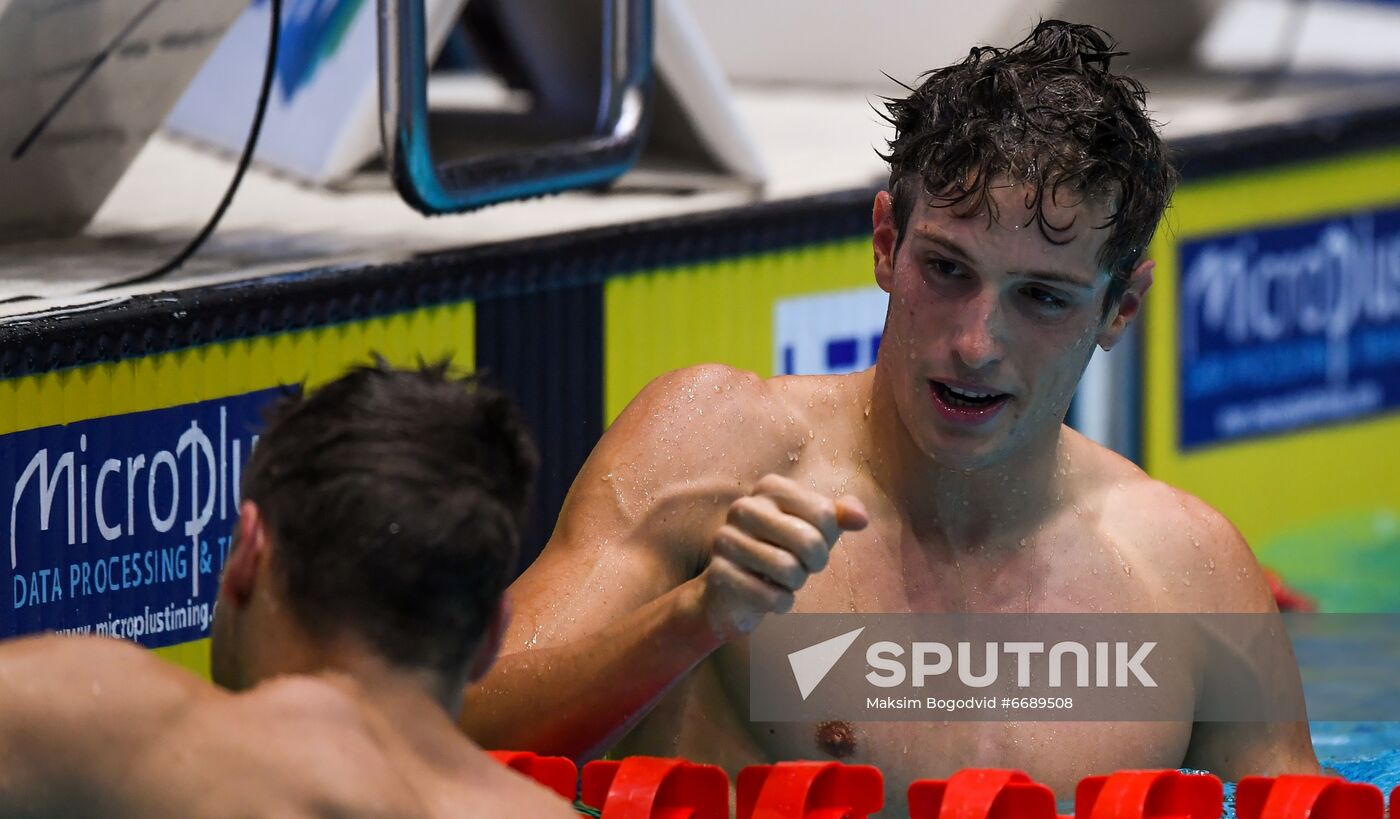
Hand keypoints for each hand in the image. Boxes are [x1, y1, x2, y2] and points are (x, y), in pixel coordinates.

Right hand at [693, 474, 867, 641]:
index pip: (825, 513)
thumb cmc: (781, 550)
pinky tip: (768, 595)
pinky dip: (781, 603)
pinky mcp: (720, 574)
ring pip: (789, 570)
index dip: (828, 537)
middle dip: (815, 563)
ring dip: (795, 583)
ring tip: (783, 579)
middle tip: (802, 566)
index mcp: (769, 488)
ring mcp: (726, 540)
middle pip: (809, 541)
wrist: (733, 588)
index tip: (813, 542)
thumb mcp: (814, 528)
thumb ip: (839, 516)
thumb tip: (860, 518)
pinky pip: (772, 597)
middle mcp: (743, 507)